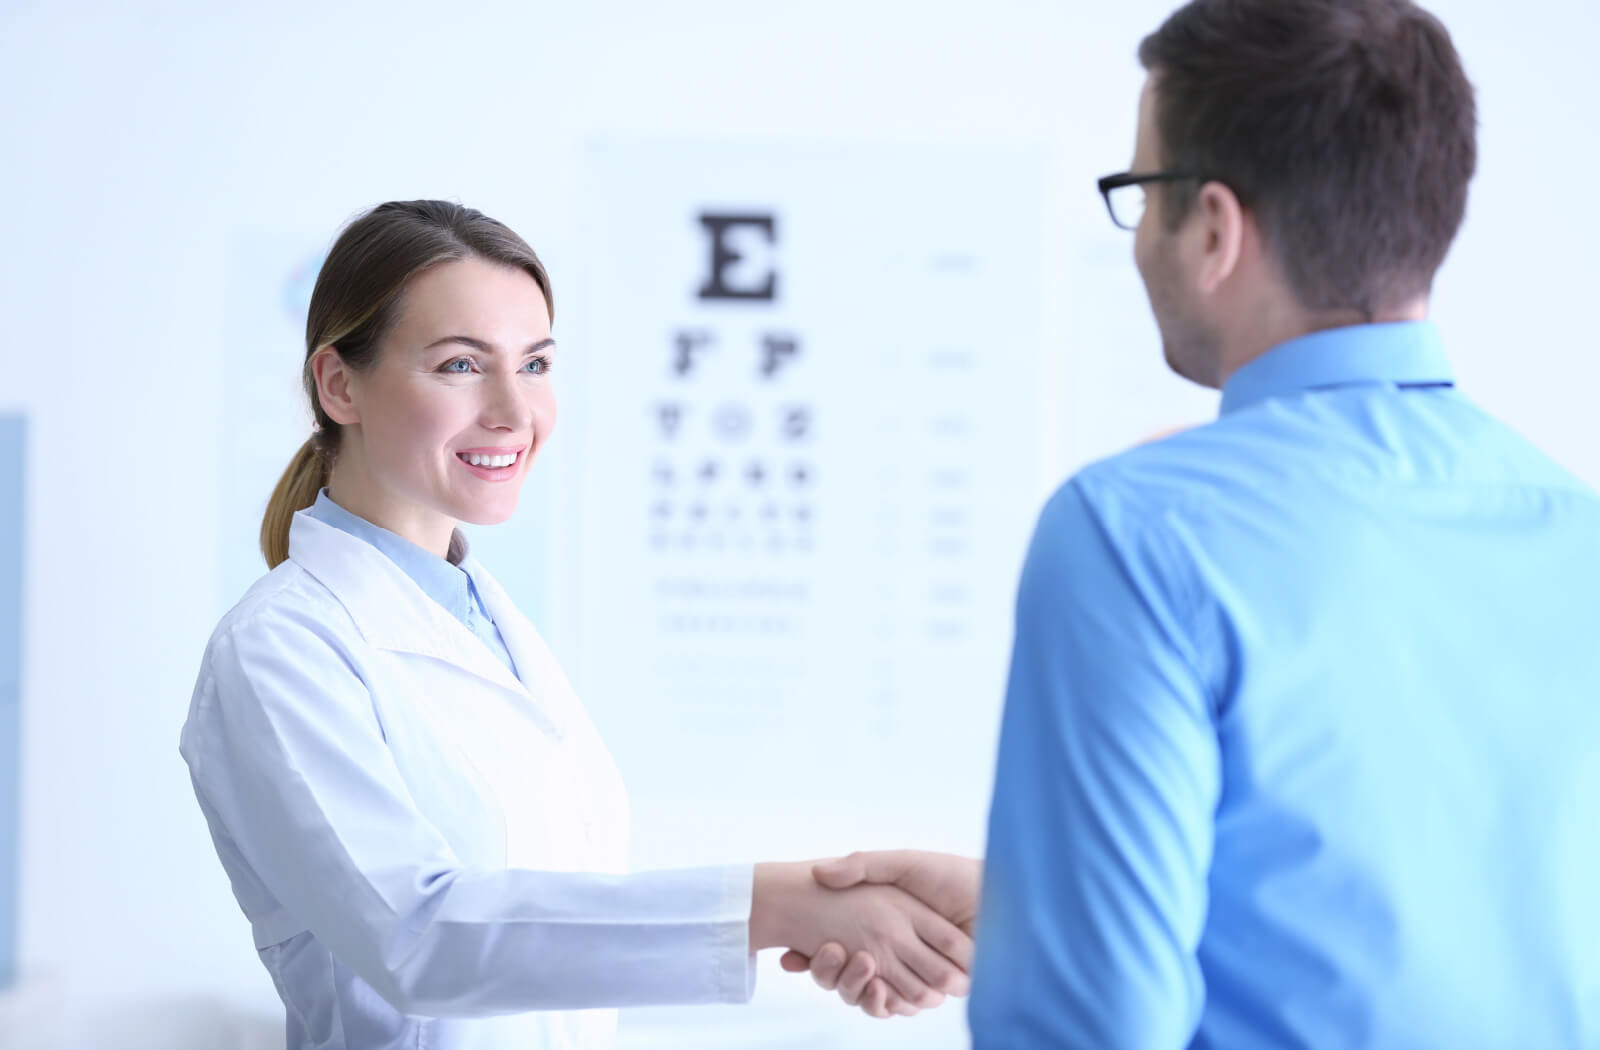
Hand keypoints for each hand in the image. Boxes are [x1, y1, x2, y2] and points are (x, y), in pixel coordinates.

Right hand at [779, 851, 981, 1017]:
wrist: (1000, 898)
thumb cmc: (952, 876)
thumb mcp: (902, 863)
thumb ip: (863, 865)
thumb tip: (820, 872)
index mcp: (885, 921)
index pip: (838, 946)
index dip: (814, 954)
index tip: (788, 955)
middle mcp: (894, 949)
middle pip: (846, 973)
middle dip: (824, 973)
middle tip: (800, 964)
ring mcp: (911, 971)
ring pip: (867, 993)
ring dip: (849, 988)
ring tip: (842, 973)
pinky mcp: (931, 988)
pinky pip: (897, 1004)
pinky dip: (880, 1002)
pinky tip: (872, 989)